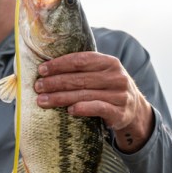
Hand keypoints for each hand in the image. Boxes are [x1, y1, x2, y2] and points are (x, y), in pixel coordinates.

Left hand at [34, 52, 154, 152]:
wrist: (134, 110)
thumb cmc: (108, 89)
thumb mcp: (101, 75)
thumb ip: (82, 70)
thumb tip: (47, 69)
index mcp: (109, 62)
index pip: (81, 60)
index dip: (59, 64)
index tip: (42, 70)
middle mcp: (116, 77)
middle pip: (79, 78)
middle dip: (55, 82)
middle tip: (38, 87)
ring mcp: (119, 95)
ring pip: (84, 94)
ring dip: (60, 97)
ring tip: (42, 100)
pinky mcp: (120, 112)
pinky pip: (98, 108)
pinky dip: (83, 108)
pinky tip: (69, 110)